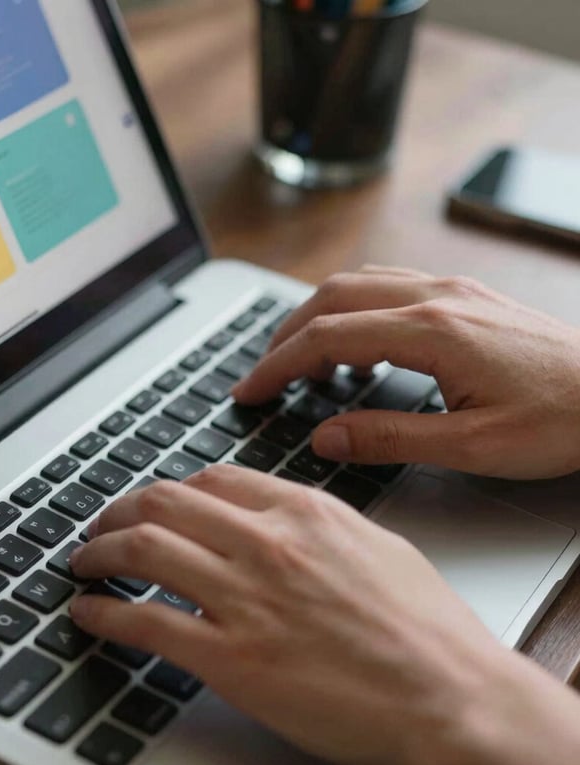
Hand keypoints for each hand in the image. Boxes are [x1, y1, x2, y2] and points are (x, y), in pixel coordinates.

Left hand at [68, 467, 579, 764]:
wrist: (453, 696)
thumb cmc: (425, 627)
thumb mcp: (374, 545)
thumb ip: (317, 521)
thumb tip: (275, 513)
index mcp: (303, 512)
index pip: (210, 480)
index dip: (170, 490)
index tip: (153, 503)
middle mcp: (267, 544)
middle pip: (164, 503)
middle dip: (119, 510)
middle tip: (101, 525)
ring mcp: (246, 600)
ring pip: (144, 552)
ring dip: (99, 553)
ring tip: (84, 562)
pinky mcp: (233, 660)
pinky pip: (147, 624)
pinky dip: (105, 614)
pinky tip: (88, 614)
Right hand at [232, 266, 579, 479]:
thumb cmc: (565, 420)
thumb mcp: (474, 447)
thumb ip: (390, 440)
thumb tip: (326, 436)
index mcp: (433, 332)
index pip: (328, 338)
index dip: (278, 365)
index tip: (249, 391)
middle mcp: (436, 297)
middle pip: (332, 298)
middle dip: (284, 336)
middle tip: (262, 376)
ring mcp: (450, 290)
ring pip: (356, 284)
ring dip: (315, 318)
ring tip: (297, 363)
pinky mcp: (463, 296)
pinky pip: (386, 287)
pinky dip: (351, 311)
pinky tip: (354, 346)